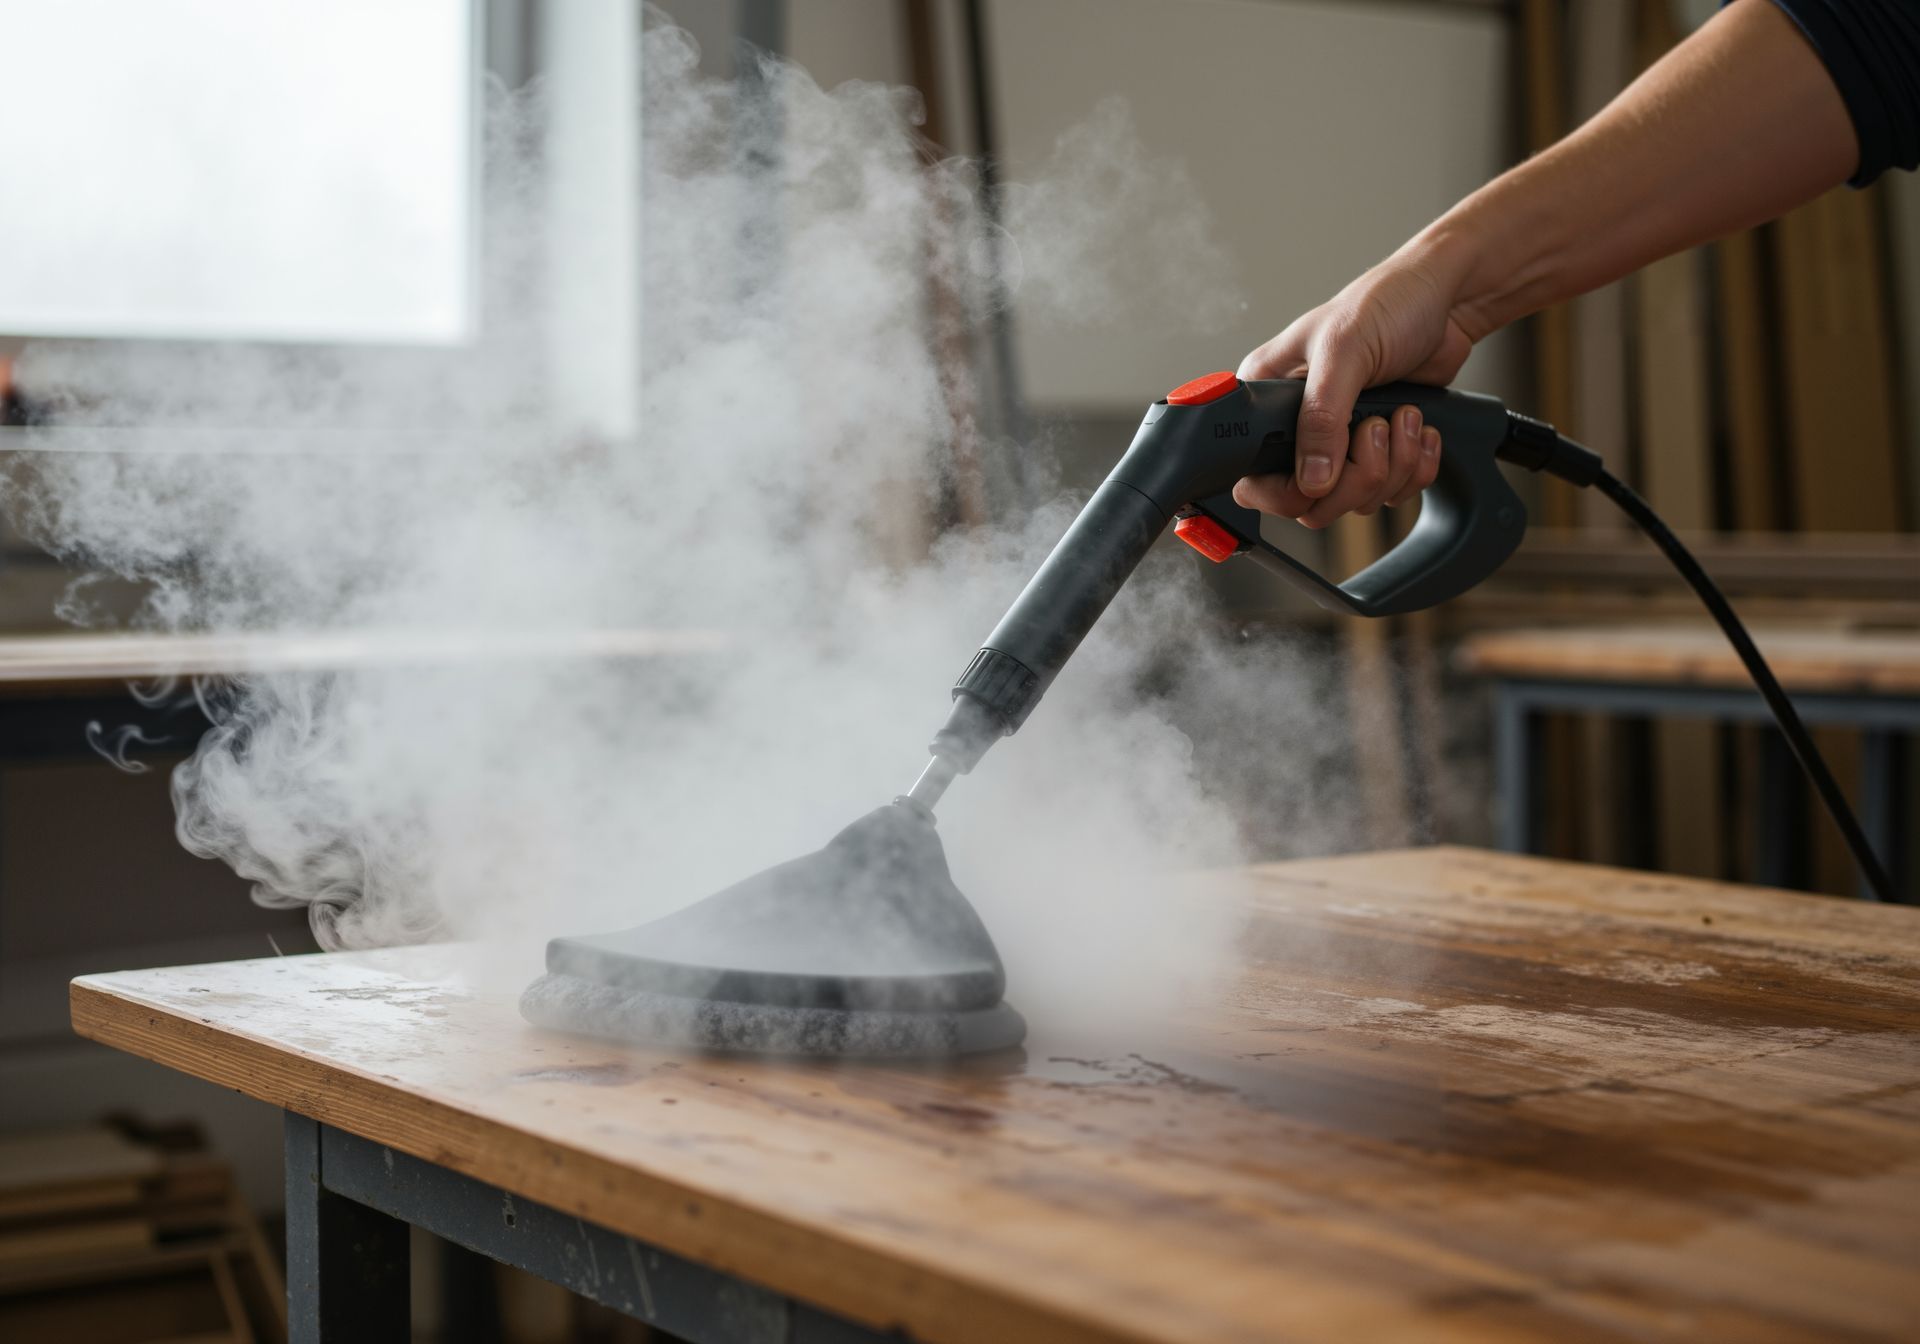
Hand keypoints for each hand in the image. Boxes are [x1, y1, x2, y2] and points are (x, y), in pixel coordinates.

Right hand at [1232, 247, 1474, 527]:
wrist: (1447, 302)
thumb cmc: (1387, 304)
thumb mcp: (1344, 351)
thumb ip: (1321, 417)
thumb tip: (1311, 477)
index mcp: (1268, 397)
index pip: (1254, 477)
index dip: (1287, 490)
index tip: (1320, 476)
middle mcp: (1299, 426)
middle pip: (1311, 501)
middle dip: (1357, 476)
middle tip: (1375, 431)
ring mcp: (1341, 442)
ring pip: (1357, 499)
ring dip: (1394, 464)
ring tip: (1404, 415)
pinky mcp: (1380, 449)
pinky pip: (1394, 491)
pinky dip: (1416, 466)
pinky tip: (1418, 426)